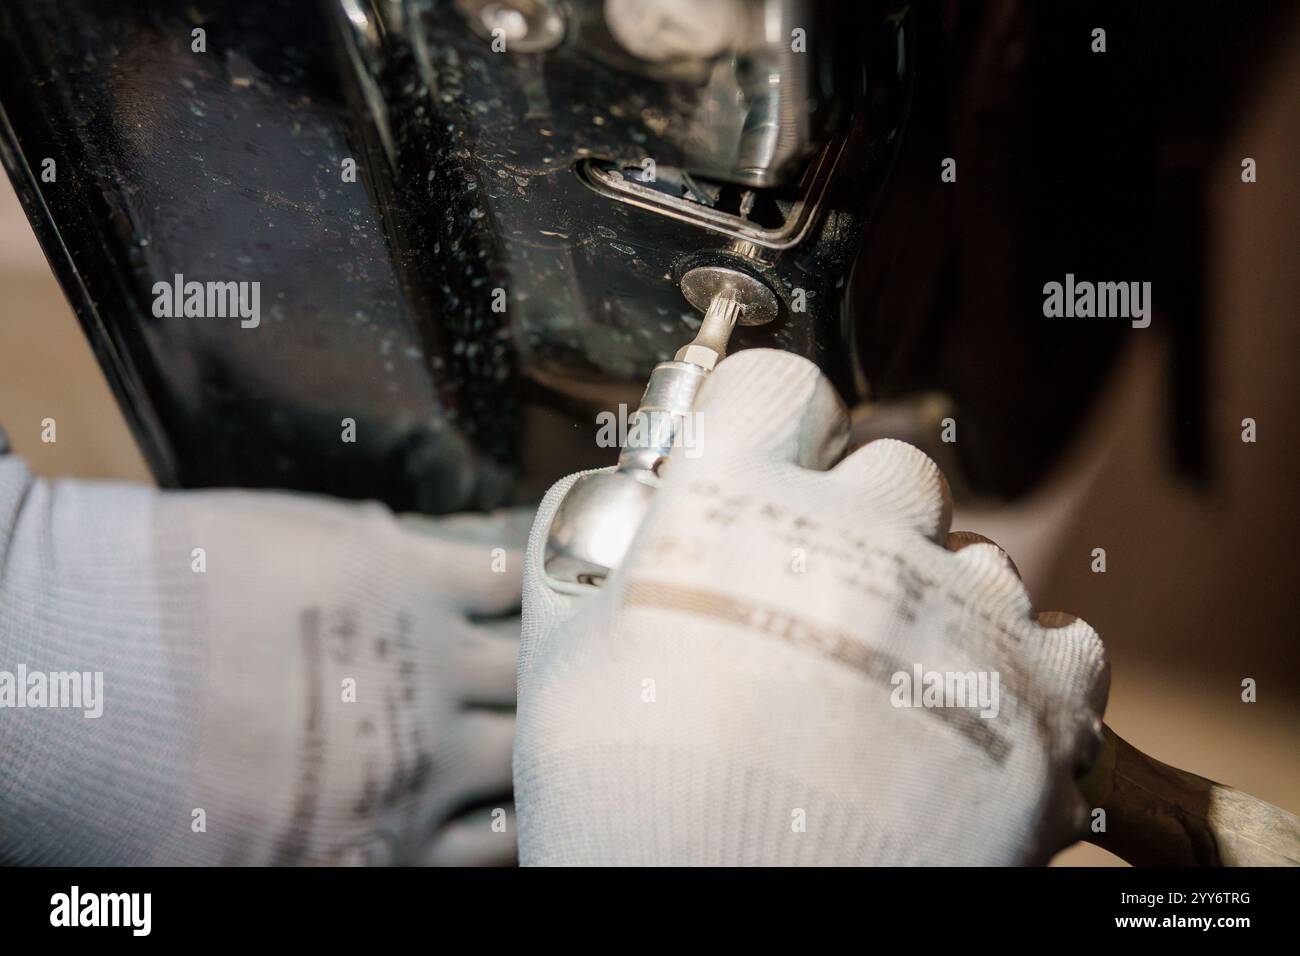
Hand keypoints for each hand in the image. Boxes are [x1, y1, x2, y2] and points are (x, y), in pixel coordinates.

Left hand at [0, 454, 529, 864]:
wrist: (93, 663)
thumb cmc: (133, 774)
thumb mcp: (240, 855)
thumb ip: (333, 846)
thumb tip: (388, 828)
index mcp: (378, 846)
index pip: (496, 842)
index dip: (523, 814)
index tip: (531, 793)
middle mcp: (426, 768)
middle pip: (529, 757)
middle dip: (553, 740)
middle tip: (572, 717)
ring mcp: (428, 669)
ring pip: (532, 670)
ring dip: (561, 656)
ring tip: (588, 636)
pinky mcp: (413, 580)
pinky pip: (505, 579)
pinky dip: (535, 574)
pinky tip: (551, 561)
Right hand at [514, 349, 1108, 864]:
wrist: (741, 925)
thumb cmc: (635, 812)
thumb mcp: (562, 667)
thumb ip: (583, 550)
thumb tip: (615, 494)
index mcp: (736, 509)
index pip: (778, 384)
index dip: (767, 419)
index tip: (766, 454)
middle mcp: (859, 535)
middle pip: (889, 464)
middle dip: (856, 515)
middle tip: (816, 599)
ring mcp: (961, 612)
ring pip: (974, 549)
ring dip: (935, 595)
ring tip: (881, 684)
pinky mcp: (1041, 694)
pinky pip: (1052, 632)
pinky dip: (1008, 666)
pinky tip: (949, 717)